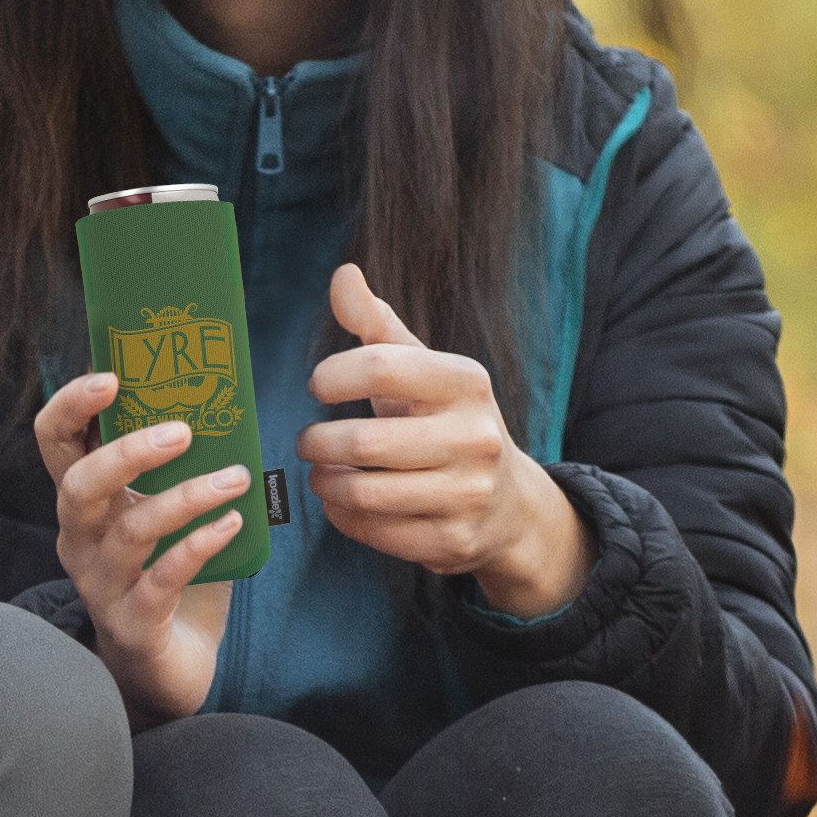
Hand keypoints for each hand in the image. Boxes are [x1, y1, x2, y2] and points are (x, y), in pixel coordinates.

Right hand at [39, 370, 240, 724]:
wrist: (166, 669)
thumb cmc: (166, 577)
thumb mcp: (164, 513)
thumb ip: (178, 466)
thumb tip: (223, 399)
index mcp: (84, 504)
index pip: (54, 443)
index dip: (72, 405)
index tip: (111, 375)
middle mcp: (80, 541)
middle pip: (79, 486)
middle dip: (127, 452)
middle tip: (183, 431)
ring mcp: (102, 585)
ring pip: (131, 531)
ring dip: (186, 497)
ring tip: (235, 477)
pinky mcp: (134, 624)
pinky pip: (163, 578)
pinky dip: (199, 546)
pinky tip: (233, 525)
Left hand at [302, 262, 584, 613]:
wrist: (508, 504)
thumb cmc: (448, 423)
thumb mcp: (424, 371)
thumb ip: (378, 326)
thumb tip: (342, 275)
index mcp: (467, 382)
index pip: (381, 366)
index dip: (333, 375)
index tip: (318, 386)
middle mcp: (475, 438)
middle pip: (363, 440)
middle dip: (317, 442)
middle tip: (308, 441)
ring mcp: (467, 495)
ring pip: (363, 492)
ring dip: (325, 482)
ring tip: (321, 471)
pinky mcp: (452, 542)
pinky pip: (373, 530)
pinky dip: (343, 515)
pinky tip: (342, 501)